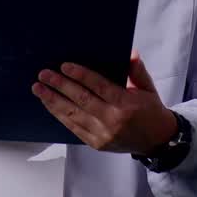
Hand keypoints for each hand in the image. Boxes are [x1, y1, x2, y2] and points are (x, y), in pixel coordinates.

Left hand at [32, 49, 177, 155]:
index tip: (64, 66)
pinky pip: (73, 127)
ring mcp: (103, 134)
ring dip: (53, 101)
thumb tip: (131, 53)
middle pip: (81, 100)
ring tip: (39, 89)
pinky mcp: (96, 143)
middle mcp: (113, 121)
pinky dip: (60, 115)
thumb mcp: (148, 88)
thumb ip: (137, 71)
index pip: (99, 87)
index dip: (80, 75)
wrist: (157, 140)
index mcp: (126, 104)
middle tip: (44, 74)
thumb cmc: (150, 110)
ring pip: (73, 115)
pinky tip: (49, 104)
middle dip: (60, 85)